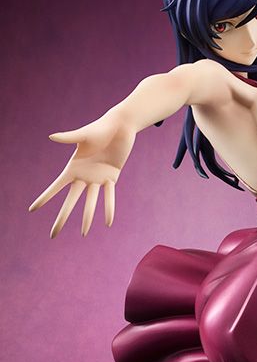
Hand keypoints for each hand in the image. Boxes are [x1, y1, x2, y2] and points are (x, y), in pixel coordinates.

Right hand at [29, 110, 135, 237]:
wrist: (120, 127)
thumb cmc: (100, 127)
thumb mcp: (84, 134)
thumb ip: (68, 138)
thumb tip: (52, 136)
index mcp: (73, 167)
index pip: (56, 187)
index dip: (44, 199)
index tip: (32, 210)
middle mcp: (83, 176)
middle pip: (70, 201)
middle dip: (62, 218)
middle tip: (53, 235)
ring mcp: (97, 178)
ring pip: (90, 202)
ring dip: (87, 217)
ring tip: (83, 234)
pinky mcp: (112, 177)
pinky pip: (109, 196)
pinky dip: (109, 208)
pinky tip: (108, 223)